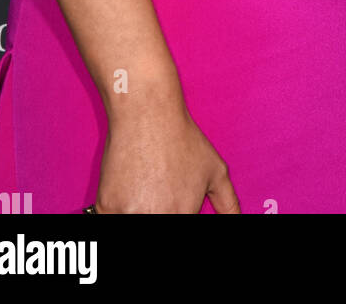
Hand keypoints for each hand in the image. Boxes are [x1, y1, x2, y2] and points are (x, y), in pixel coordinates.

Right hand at [94, 102, 240, 213]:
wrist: (147, 113)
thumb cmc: (182, 138)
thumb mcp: (216, 171)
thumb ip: (228, 203)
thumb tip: (238, 219)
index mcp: (184, 215)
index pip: (180, 232)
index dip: (177, 214)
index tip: (172, 205)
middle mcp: (158, 218)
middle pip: (156, 226)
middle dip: (158, 210)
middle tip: (156, 193)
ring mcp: (130, 215)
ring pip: (134, 221)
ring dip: (137, 210)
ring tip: (144, 188)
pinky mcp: (107, 207)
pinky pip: (111, 218)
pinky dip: (118, 207)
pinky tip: (127, 187)